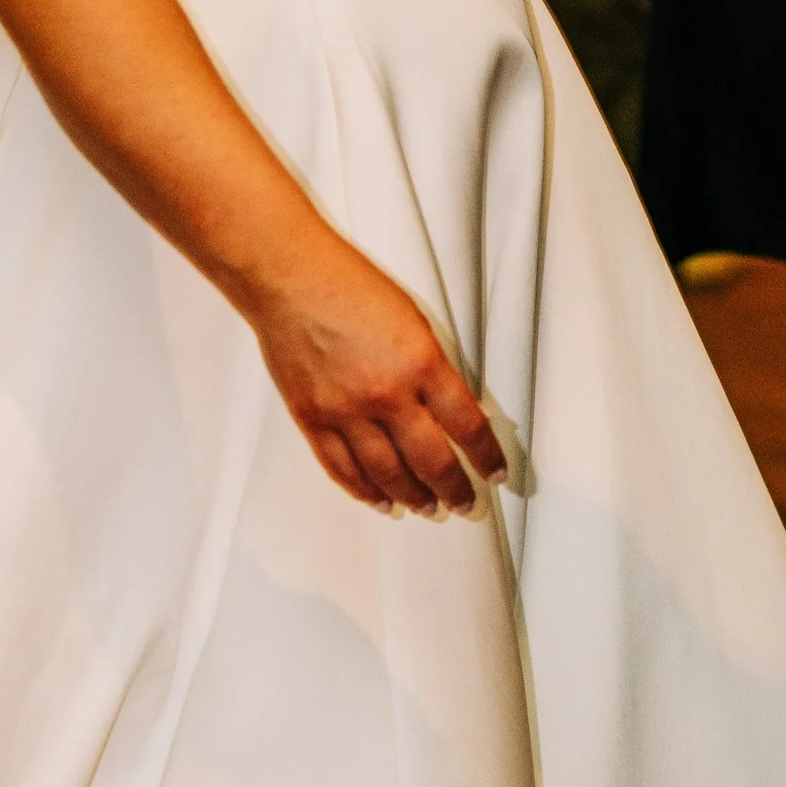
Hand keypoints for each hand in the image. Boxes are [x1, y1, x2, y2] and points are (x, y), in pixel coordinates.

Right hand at [249, 244, 506, 517]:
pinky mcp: (312, 419)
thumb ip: (435, 371)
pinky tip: (379, 500)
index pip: (467, 426)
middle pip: (431, 461)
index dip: (486, 456)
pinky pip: (342, 468)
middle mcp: (386, 394)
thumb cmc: (351, 287)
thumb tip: (459, 412)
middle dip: (454, 489)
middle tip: (466, 503)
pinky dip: (364, 490)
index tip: (494, 472)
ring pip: (387, 474)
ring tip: (427, 508)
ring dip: (412, 497)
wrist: (291, 279)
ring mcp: (346, 411)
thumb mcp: (415, 323)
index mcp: (420, 363)